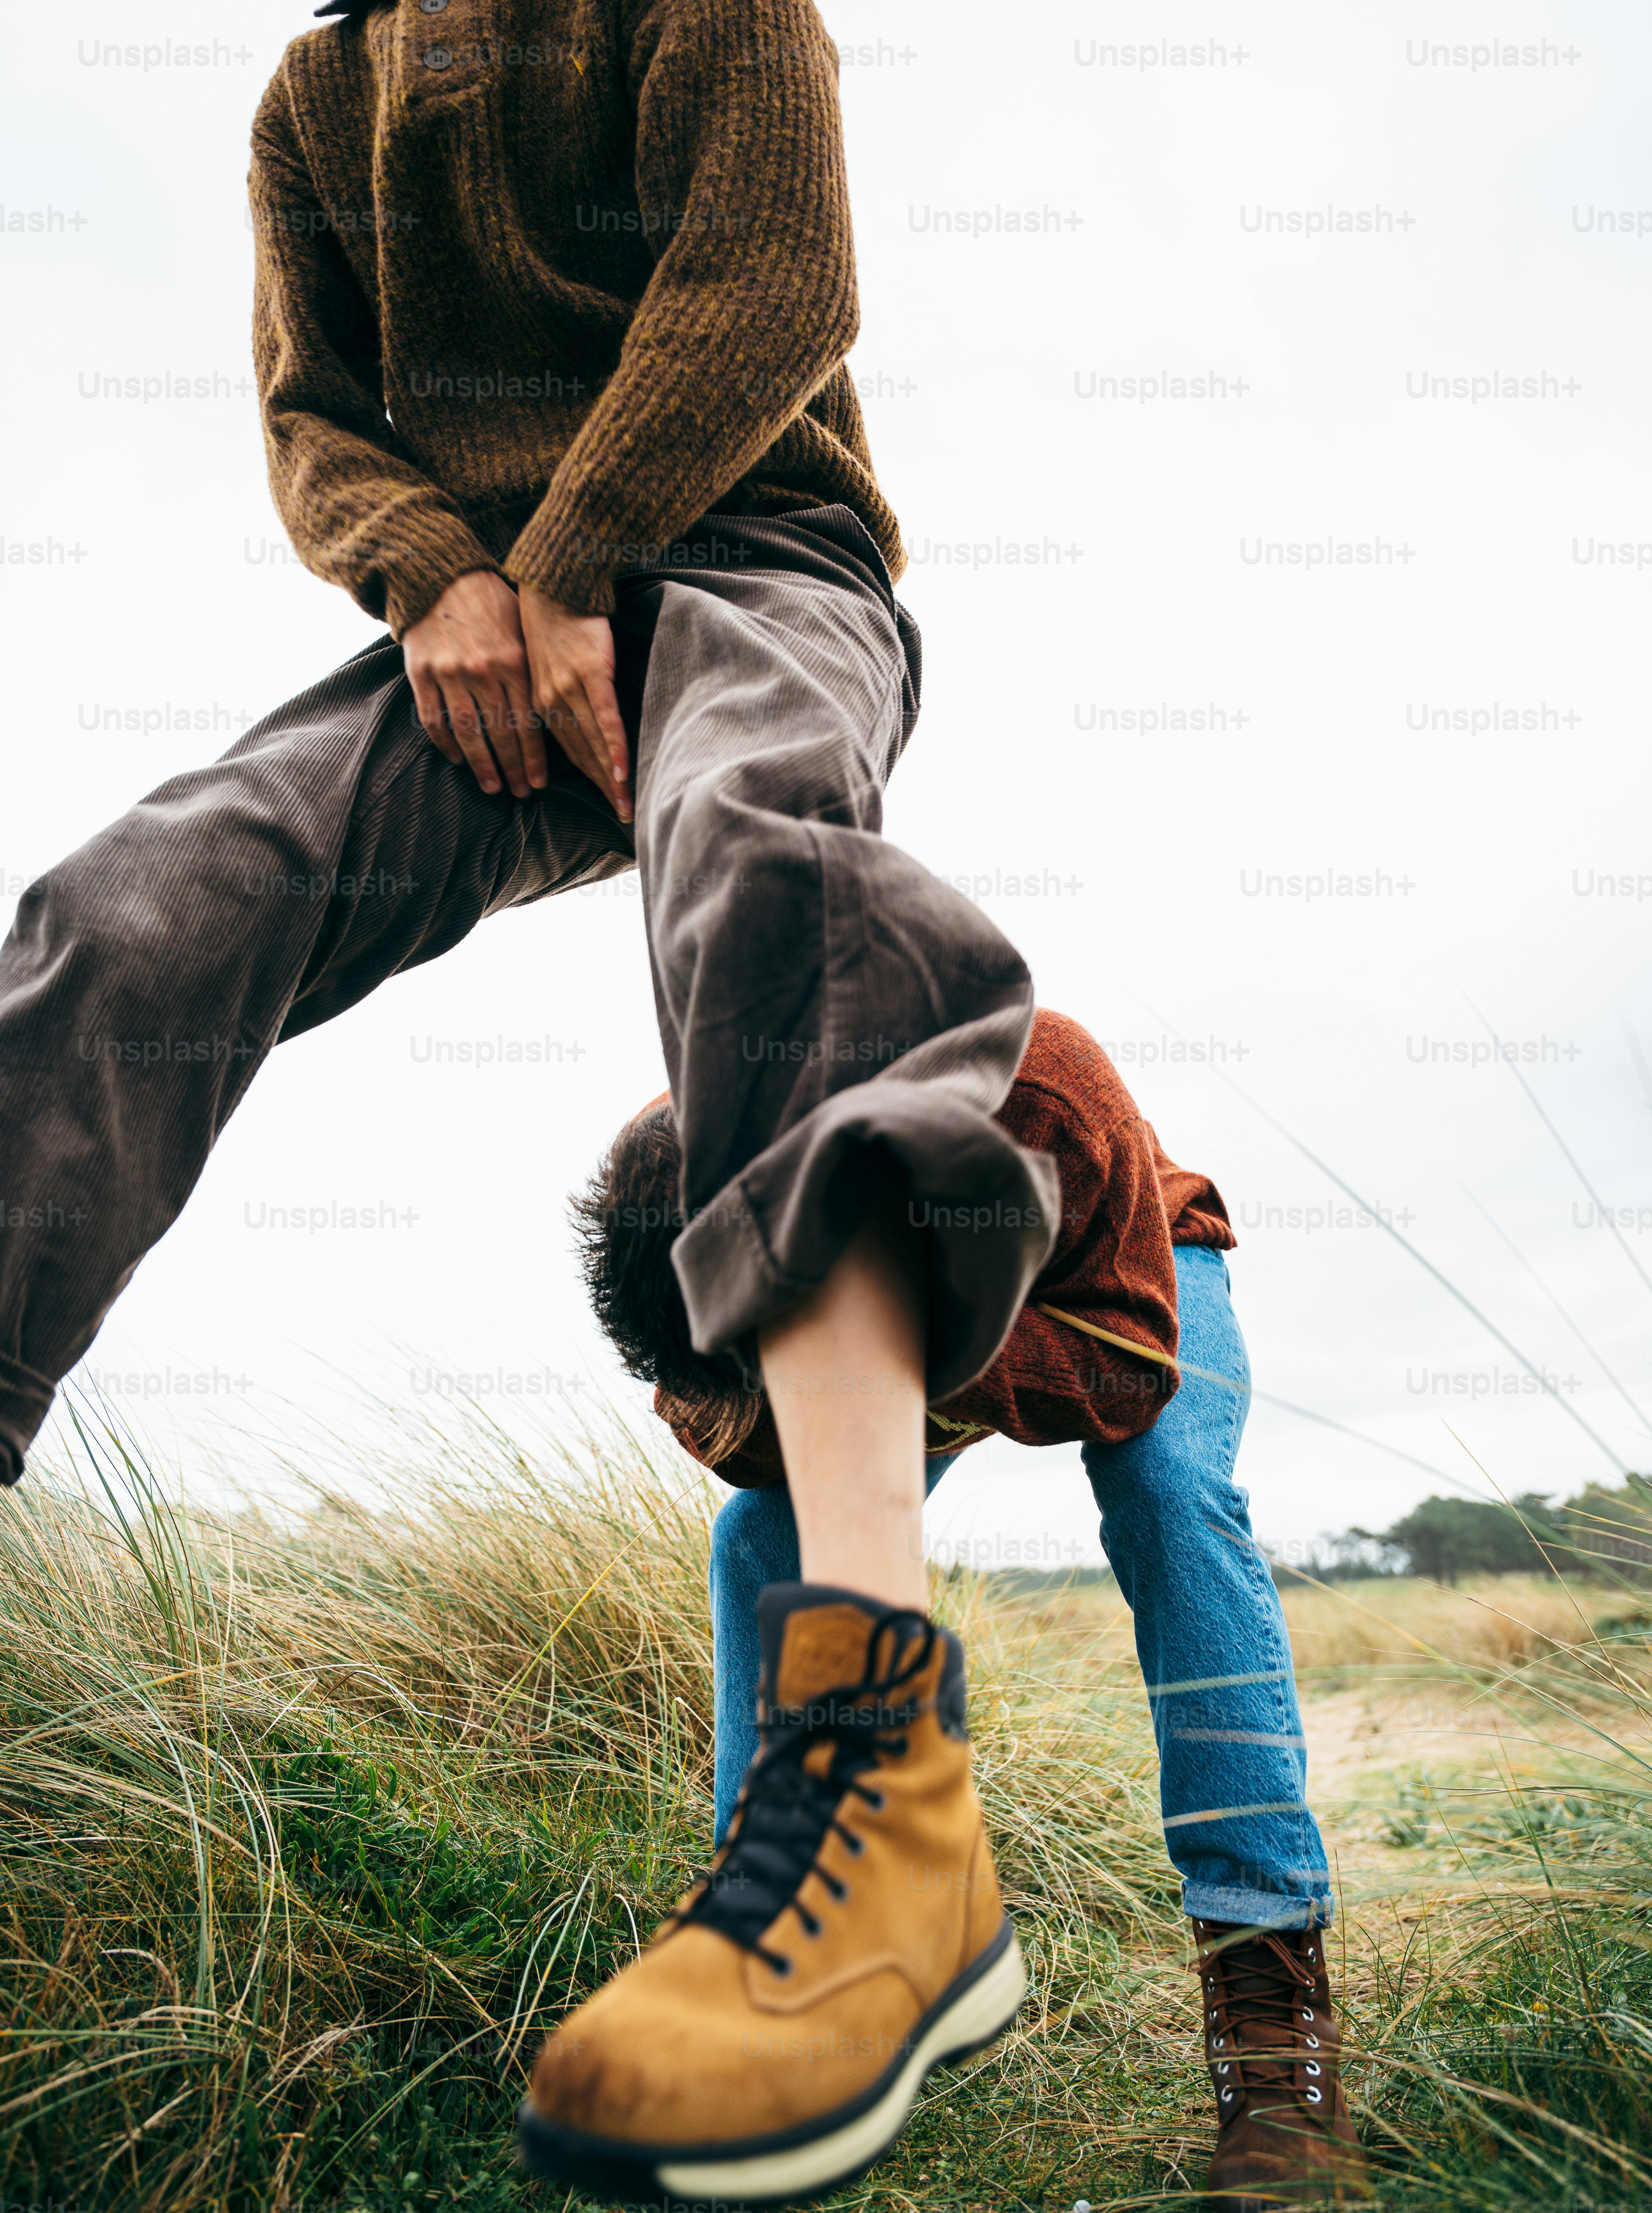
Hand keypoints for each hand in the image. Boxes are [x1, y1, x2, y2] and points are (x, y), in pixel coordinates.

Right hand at [403, 570, 542, 797]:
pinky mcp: (421, 673)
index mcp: (514, 661)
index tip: (539, 782)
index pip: (528, 720)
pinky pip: (433, 719)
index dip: (534, 756)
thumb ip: (531, 668)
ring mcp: (450, 673)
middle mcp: (484, 671)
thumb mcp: (519, 628)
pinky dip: (446, 743)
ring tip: (492, 786)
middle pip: (501, 732)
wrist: (438, 575)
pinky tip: (457, 759)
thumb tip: (551, 709)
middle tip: (520, 792)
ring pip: (468, 732)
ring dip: (481, 764)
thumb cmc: (488, 603)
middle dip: (512, 768)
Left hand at [519, 585, 632, 825]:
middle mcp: (552, 700)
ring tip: (626, 804)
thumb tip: (579, 716)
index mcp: (541, 701)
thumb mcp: (546, 662)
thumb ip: (559, 692)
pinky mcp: (592, 673)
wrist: (554, 580)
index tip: (604, 801)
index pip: (568, 750)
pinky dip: (614, 747)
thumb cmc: (552, 618)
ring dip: (611, 778)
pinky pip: (605, 718)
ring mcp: (571, 688)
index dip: (588, 778)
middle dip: (603, 788)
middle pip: (584, 754)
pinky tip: (623, 771)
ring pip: (594, 743)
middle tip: (621, 815)